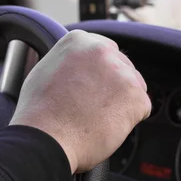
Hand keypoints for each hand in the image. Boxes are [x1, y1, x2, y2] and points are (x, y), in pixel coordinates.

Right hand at [10, 30, 150, 173]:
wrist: (45, 139)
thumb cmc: (39, 114)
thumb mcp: (46, 71)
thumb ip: (68, 61)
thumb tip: (78, 65)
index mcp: (78, 40)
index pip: (103, 50)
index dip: (99, 72)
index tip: (94, 86)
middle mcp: (102, 50)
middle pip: (121, 66)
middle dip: (112, 85)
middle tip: (93, 107)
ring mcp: (121, 72)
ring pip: (133, 86)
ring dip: (122, 101)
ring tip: (96, 118)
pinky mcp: (135, 96)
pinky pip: (141, 108)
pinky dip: (129, 121)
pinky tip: (107, 126)